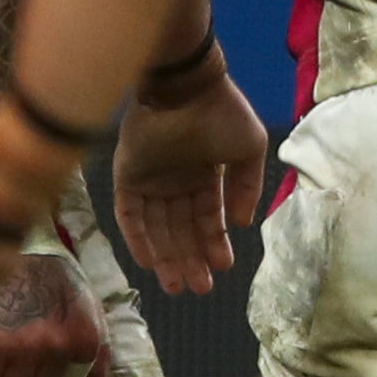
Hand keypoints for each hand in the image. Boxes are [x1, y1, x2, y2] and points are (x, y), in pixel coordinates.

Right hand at [0, 253, 112, 376]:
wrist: (19, 244)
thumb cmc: (56, 275)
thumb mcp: (88, 307)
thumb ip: (99, 350)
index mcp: (85, 338)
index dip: (59, 375)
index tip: (51, 362)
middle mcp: (57, 347)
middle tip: (26, 360)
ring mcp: (24, 347)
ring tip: (9, 358)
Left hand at [116, 50, 267, 294]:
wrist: (185, 87)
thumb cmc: (221, 113)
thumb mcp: (249, 148)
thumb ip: (247, 186)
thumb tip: (242, 223)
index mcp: (203, 173)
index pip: (206, 217)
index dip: (214, 242)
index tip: (224, 268)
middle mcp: (175, 181)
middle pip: (180, 229)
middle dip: (191, 259)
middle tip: (200, 289)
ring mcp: (149, 180)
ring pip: (157, 228)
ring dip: (167, 257)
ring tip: (178, 286)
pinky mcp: (126, 177)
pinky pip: (130, 215)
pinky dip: (139, 239)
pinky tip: (151, 263)